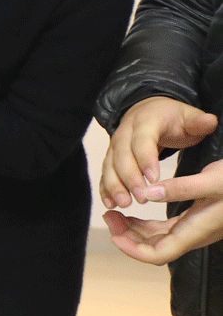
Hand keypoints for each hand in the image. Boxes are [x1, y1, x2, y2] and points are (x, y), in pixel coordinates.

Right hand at [102, 95, 218, 207]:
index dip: (146, 159)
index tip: (154, 179)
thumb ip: (198, 122)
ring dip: (114, 186)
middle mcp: (124, 134)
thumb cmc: (172, 119)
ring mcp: (115, 146)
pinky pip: (105, 174)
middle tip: (141, 197)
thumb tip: (210, 121)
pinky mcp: (111, 158)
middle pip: (122, 156)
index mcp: (145, 122)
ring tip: (124, 204)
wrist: (148, 111)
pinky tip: (110, 204)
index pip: (142, 141)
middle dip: (129, 178)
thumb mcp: (188, 117)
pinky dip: (105, 189)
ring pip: (110, 166)